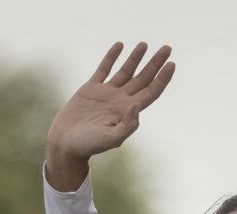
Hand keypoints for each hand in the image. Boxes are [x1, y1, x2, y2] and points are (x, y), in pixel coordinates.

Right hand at [44, 42, 174, 190]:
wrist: (65, 144)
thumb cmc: (88, 146)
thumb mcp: (110, 139)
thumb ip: (127, 126)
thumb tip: (137, 105)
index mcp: (127, 112)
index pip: (151, 92)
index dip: (162, 79)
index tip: (172, 64)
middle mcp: (120, 101)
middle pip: (143, 79)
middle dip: (155, 63)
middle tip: (167, 48)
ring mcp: (106, 94)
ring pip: (126, 71)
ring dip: (136, 58)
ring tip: (145, 44)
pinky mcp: (90, 89)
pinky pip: (103, 69)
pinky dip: (111, 57)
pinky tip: (120, 45)